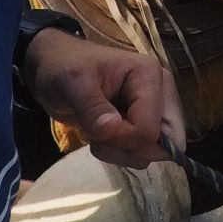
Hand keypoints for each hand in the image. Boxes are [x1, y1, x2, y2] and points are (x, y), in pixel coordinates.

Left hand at [23, 30, 184, 168]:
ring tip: (99, 133)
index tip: (97, 128)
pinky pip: (143, 154)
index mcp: (150, 75)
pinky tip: (103, 135)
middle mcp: (161, 93)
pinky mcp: (145, 124)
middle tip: (103, 136)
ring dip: (121, 153)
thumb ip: (92, 107)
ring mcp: (155, 110)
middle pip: (167, 144)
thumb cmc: (63, 68)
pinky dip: (121, 153)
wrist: (55, 70)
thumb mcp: (72, 83)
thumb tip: (112, 129)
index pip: (151, 129)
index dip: (122, 138)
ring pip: (153, 153)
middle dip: (130, 150)